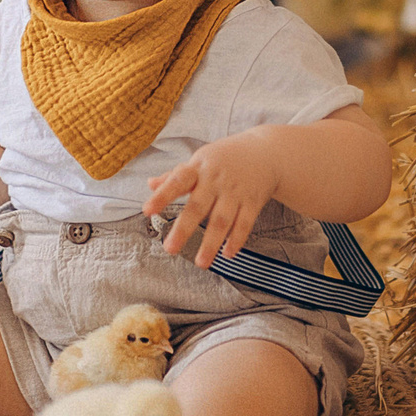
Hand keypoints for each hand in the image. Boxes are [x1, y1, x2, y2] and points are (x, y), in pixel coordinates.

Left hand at [146, 130, 280, 267]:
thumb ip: (176, 174)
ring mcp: (236, 191)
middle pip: (198, 206)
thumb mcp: (201, 159)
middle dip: (184, 229)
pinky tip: (228, 254)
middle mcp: (216, 180)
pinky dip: (237, 239)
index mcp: (199, 167)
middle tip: (170, 249)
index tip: (147, 210)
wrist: (268, 151)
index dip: (162, 195)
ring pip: (222, 220)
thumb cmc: (226, 157)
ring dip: (211, 243)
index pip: (177, 181)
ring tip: (201, 263)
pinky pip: (245, 223)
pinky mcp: (253, 201)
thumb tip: (150, 183)